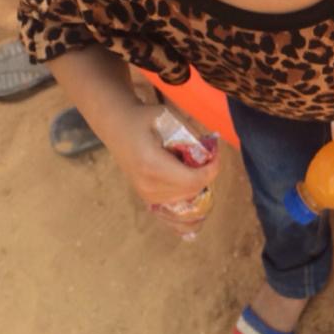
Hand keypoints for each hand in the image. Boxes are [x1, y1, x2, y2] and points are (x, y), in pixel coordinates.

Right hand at [98, 103, 220, 237]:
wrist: (117, 127)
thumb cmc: (142, 119)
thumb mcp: (167, 117)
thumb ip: (190, 134)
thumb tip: (211, 148)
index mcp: (152, 166)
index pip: (193, 180)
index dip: (212, 169)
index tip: (216, 154)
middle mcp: (148, 186)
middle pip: (191, 191)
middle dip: (207, 176)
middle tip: (211, 158)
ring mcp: (146, 195)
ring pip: (184, 202)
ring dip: (198, 189)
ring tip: (201, 173)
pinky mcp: (146, 198)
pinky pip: (170, 214)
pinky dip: (184, 214)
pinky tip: (196, 216)